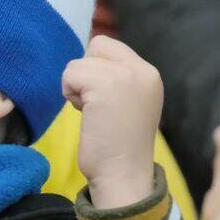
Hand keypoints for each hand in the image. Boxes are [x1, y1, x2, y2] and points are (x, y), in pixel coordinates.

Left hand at [61, 36, 163, 208]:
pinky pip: (70, 74)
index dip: (95, 67)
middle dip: (86, 73)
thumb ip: (115, 78)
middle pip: (95, 46)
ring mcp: (126, 76)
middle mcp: (143, 70)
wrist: (123, 174)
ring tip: (93, 113)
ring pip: (79, 62)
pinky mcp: (105, 85)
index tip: (101, 97)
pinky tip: (84, 114)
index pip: (107, 45)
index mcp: (149, 74)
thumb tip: (85, 59)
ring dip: (76, 87)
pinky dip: (69, 93)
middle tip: (96, 105)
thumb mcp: (127, 101)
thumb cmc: (118, 144)